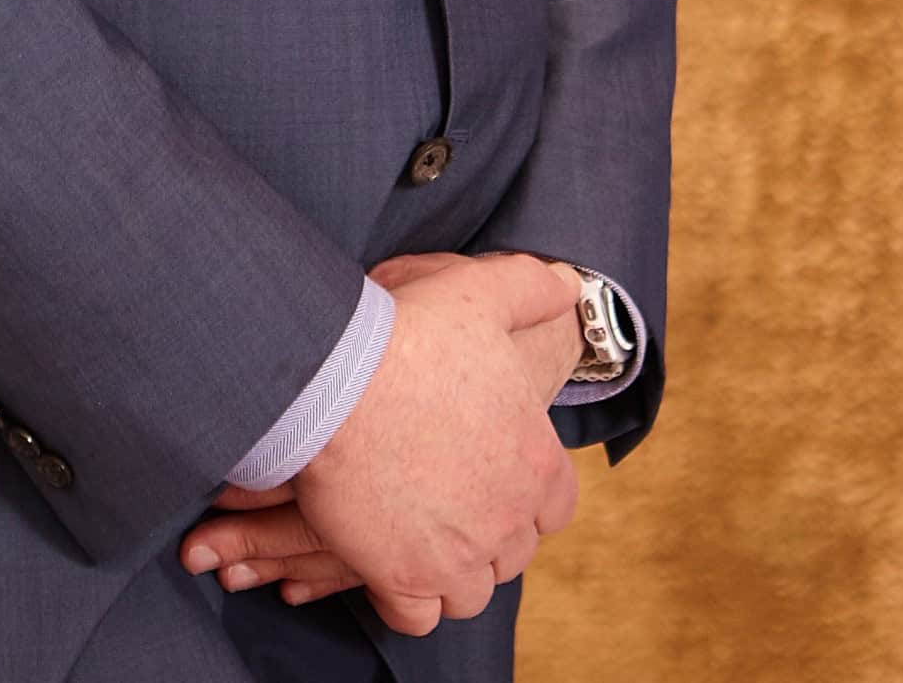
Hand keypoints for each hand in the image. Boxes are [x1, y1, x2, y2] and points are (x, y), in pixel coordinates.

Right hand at [177, 252, 580, 628]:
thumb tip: (567, 285)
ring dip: (450, 570)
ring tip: (417, 534)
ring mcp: (455, 556)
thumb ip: (531, 289)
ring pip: (470, 592)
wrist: (336, 380)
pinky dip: (406, 599)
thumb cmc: (407, 335)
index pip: (556, 506)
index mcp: (534, 460)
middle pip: (512, 553)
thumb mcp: (480, 293)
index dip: (529, 495)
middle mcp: (505, 519)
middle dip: (487, 533)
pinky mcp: (401, 577)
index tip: (497, 477)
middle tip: (447, 501)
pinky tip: (387, 565)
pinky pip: (417, 616)